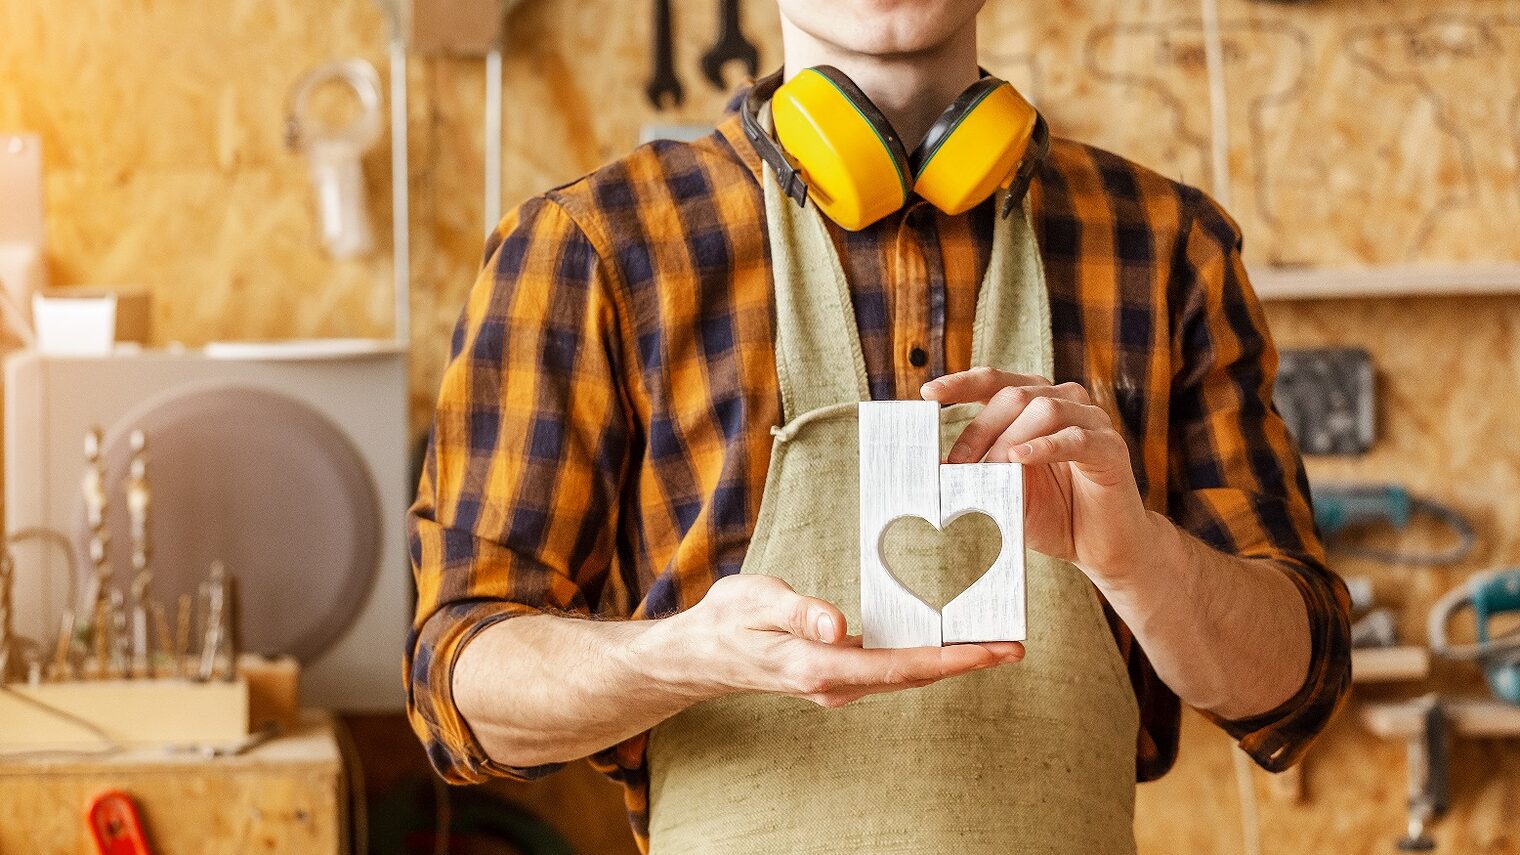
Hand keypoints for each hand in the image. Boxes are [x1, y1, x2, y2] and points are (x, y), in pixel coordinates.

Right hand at [656, 575, 1023, 707]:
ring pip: (906, 675)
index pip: (900, 666)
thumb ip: (799, 612)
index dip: (951, 659)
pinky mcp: (838, 676)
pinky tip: (944, 640)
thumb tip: (840, 627)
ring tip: (992, 642)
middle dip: (966, 661)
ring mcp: (838, 685)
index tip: (992, 651)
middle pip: (915, 676)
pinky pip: (891, 669)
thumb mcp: (756, 601)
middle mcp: (836, 684)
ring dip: (950, 661)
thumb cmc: (728, 621)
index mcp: (820, 667)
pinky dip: (924, 656)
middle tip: (1014, 645)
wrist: (702, 653)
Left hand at [921, 368, 1160, 586]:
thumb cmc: (1052, 515)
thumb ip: (977, 475)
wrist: (1101, 548)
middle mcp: (1064, 401)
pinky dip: (1045, 446)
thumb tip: (936, 467)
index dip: (961, 383)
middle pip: (1013, 396)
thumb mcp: (1004, 493)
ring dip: (1008, 442)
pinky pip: (1076, 437)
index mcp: (1034, 403)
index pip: (995, 381)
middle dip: (979, 431)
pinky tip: (1020, 459)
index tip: (928, 394)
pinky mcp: (1110, 447)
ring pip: (1043, 409)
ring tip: (991, 472)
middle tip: (957, 467)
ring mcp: (1091, 421)